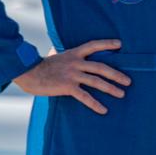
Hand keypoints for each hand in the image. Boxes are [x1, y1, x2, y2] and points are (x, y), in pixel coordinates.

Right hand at [12, 39, 128, 114]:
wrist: (26, 73)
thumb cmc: (41, 66)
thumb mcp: (56, 57)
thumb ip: (65, 56)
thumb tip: (64, 53)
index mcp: (73, 54)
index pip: (93, 45)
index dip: (106, 44)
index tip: (120, 44)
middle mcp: (75, 63)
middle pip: (101, 67)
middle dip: (116, 74)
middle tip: (128, 81)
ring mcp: (72, 74)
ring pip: (96, 81)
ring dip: (111, 88)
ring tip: (122, 94)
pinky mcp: (67, 86)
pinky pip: (85, 96)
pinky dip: (95, 104)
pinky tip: (104, 110)